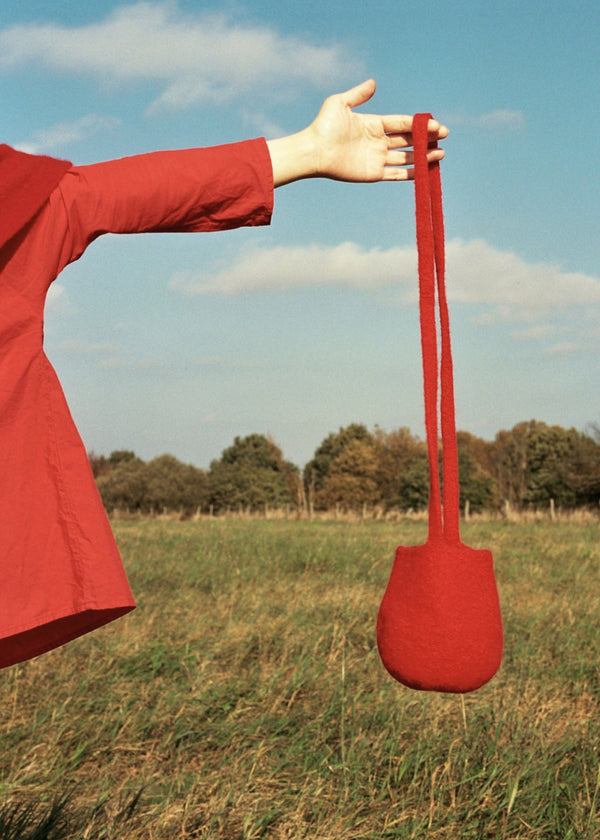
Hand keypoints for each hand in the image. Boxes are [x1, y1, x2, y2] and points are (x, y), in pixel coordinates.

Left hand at [267, 79, 447, 186]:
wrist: (314, 152)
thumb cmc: (324, 127)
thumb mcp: (339, 104)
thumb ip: (358, 94)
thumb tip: (374, 83)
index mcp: (373, 124)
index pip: (402, 123)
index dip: (420, 124)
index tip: (436, 124)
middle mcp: (377, 142)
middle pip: (408, 140)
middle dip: (427, 138)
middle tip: (444, 136)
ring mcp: (376, 159)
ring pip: (406, 157)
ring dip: (424, 156)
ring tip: (441, 153)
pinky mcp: (373, 174)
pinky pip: (396, 175)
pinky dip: (411, 174)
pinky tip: (425, 170)